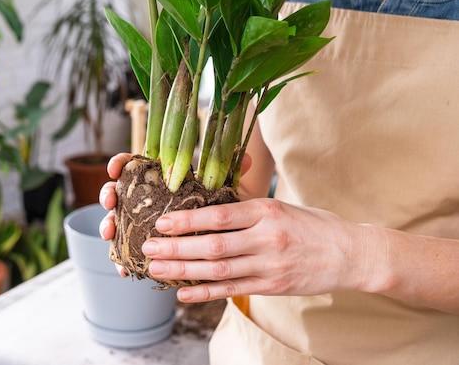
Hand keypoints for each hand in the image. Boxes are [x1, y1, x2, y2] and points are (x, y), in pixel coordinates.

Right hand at [98, 152, 252, 276]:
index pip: (134, 164)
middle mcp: (145, 197)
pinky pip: (126, 252)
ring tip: (110, 234)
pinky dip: (123, 260)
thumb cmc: (220, 206)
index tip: (116, 168)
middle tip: (111, 201)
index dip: (121, 164)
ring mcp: (140, 221)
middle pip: (118, 191)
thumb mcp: (226, 189)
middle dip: (109, 194)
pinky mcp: (143, 245)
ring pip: (117, 221)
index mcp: (160, 177)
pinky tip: (124, 269)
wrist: (225, 235)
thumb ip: (230, 173)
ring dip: (109, 226)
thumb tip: (248, 158)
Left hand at [142, 199, 388, 302]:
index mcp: (266, 212)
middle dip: (176, 248)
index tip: (162, 223)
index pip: (218, 216)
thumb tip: (205, 206)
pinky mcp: (272, 286)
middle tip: (148, 249)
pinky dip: (205, 293)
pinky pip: (233, 290)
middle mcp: (267, 239)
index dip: (186, 221)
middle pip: (212, 246)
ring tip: (156, 270)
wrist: (351, 254)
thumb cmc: (312, 224)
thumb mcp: (280, 206)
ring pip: (218, 270)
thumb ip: (246, 207)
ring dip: (183, 271)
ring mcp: (269, 265)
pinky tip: (183, 293)